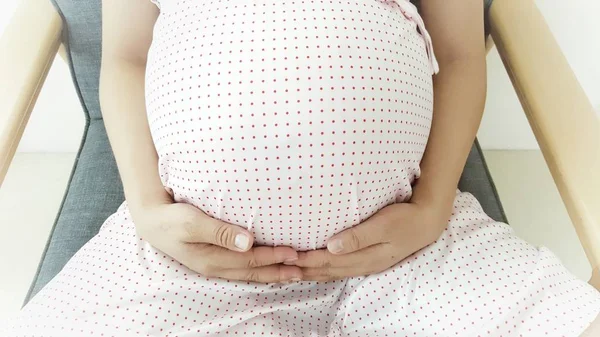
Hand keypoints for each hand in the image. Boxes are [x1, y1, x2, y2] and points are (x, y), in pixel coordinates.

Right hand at [131, 195, 301, 282]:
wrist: (152, 221)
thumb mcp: (192, 222)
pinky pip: (241, 269)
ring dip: (272, 273)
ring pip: (249, 273)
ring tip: (294, 273)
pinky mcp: (214, 260)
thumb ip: (220, 232)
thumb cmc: (172, 218)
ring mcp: (214, 266)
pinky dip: (259, 270)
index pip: (250, 260)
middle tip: (304, 268)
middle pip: (253, 272)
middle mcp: (215, 267)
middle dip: (279, 270)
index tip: (294, 252)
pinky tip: (269, 268)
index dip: (273, 257)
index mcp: (212, 259)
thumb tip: (248, 241)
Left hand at [290, 198, 450, 280]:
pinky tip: (316, 268)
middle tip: (280, 265)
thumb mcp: (384, 224)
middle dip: (304, 269)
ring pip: (333, 272)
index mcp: (366, 257)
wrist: (427, 223)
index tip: (287, 256)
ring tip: (291, 270)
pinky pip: (341, 269)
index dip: (307, 260)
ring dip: (312, 272)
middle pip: (328, 270)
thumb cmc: (405, 218)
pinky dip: (325, 270)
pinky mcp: (368, 260)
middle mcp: (364, 265)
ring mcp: (367, 265)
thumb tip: (332, 246)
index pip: (329, 261)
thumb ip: (358, 236)